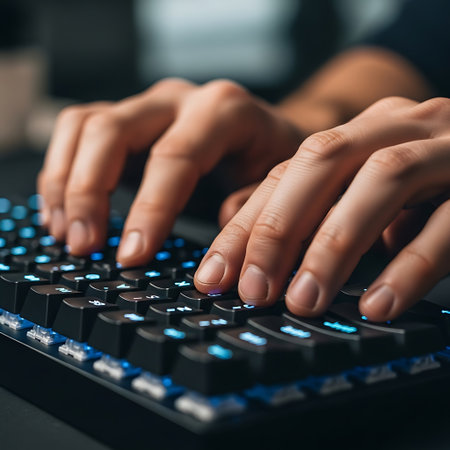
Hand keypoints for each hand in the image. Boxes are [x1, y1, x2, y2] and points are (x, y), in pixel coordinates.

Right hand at [37, 78, 302, 265]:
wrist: (265, 135)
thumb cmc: (271, 162)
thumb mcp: (279, 185)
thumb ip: (255, 206)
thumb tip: (221, 236)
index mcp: (224, 110)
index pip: (175, 156)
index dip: (150, 209)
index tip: (132, 256)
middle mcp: (179, 100)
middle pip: (112, 131)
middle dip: (89, 193)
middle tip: (84, 246)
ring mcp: (147, 107)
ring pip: (84, 127)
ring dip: (64, 183)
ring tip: (64, 233)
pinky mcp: (126, 122)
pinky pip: (77, 132)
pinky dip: (60, 171)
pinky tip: (61, 211)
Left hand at [195, 97, 449, 320]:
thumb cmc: (423, 181)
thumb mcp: (358, 186)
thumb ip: (305, 200)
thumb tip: (233, 218)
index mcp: (358, 132)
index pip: (285, 173)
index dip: (244, 226)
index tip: (213, 277)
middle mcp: (396, 128)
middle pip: (321, 162)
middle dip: (278, 229)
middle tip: (253, 290)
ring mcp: (446, 147)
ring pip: (381, 181)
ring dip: (334, 247)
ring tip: (304, 302)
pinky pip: (449, 221)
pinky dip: (409, 266)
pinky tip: (378, 305)